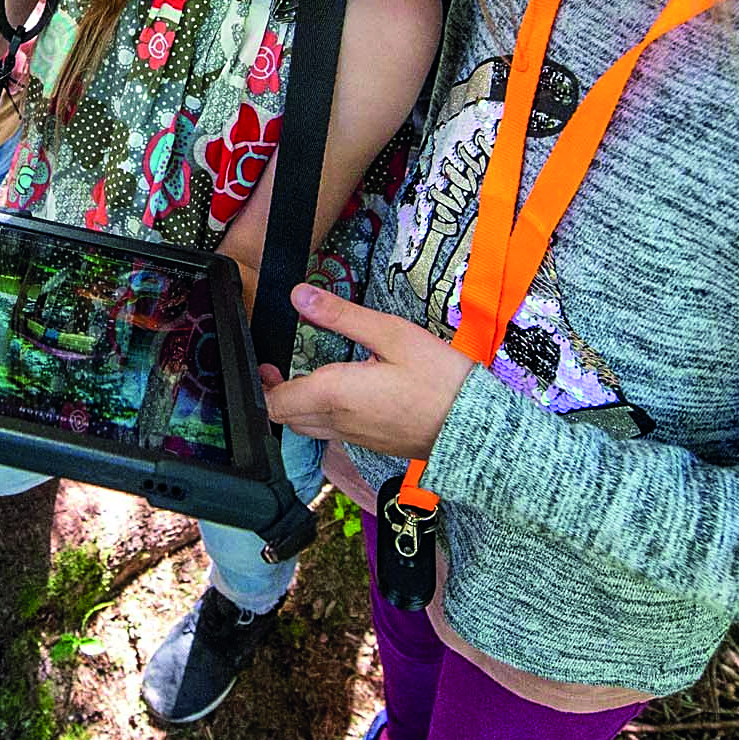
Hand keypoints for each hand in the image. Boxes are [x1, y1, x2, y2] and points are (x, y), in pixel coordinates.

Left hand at [257, 283, 475, 460]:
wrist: (477, 428)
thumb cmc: (441, 381)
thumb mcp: (393, 334)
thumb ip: (342, 316)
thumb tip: (300, 296)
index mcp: (335, 394)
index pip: (275, 402)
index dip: (261, 384)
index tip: (265, 361)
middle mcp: (339, 422)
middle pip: (286, 418)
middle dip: (275, 393)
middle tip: (278, 366)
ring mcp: (356, 437)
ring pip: (308, 429)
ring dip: (297, 407)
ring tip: (304, 378)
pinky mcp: (373, 443)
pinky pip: (333, 434)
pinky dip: (322, 417)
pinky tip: (339, 396)